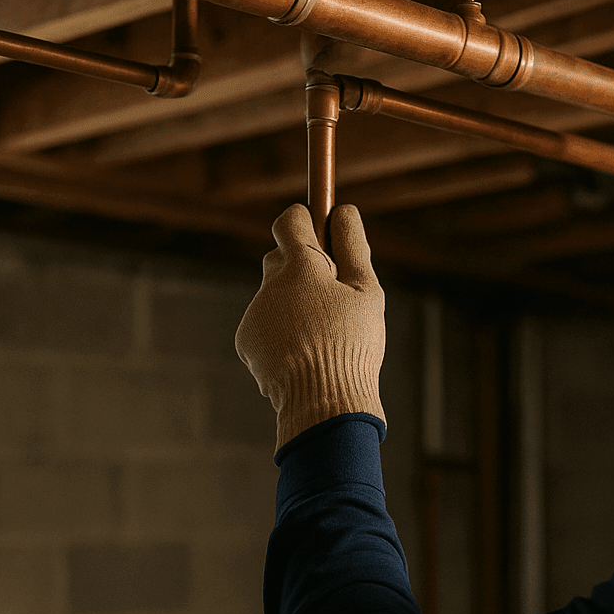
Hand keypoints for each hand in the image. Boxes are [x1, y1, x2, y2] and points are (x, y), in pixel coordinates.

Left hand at [235, 203, 385, 452]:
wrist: (322, 403)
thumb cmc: (352, 346)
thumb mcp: (367, 292)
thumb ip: (353, 245)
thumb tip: (344, 210)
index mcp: (300, 267)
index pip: (290, 220)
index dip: (306, 220)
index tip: (322, 229)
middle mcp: (269, 285)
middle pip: (280, 257)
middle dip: (303, 268)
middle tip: (333, 294)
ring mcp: (254, 314)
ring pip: (274, 295)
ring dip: (294, 304)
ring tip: (322, 335)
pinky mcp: (246, 342)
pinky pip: (265, 323)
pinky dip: (281, 331)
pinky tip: (304, 353)